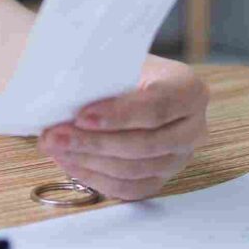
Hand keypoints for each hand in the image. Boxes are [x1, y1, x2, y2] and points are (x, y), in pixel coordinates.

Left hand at [38, 59, 209, 201]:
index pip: (157, 107)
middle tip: (55, 136)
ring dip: (89, 161)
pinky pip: (130, 188)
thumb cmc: (122, 68)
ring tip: (55, 147)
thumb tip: (65, 92)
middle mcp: (193, 127)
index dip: (119, 115)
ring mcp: (179, 157)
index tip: (81, 116)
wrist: (130, 83)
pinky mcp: (162, 178)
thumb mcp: (117, 60)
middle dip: (95, 142)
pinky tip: (70, 162)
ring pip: (135, 170)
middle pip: (146, 144)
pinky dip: (95, 177)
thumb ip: (101, 74)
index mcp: (189, 89)